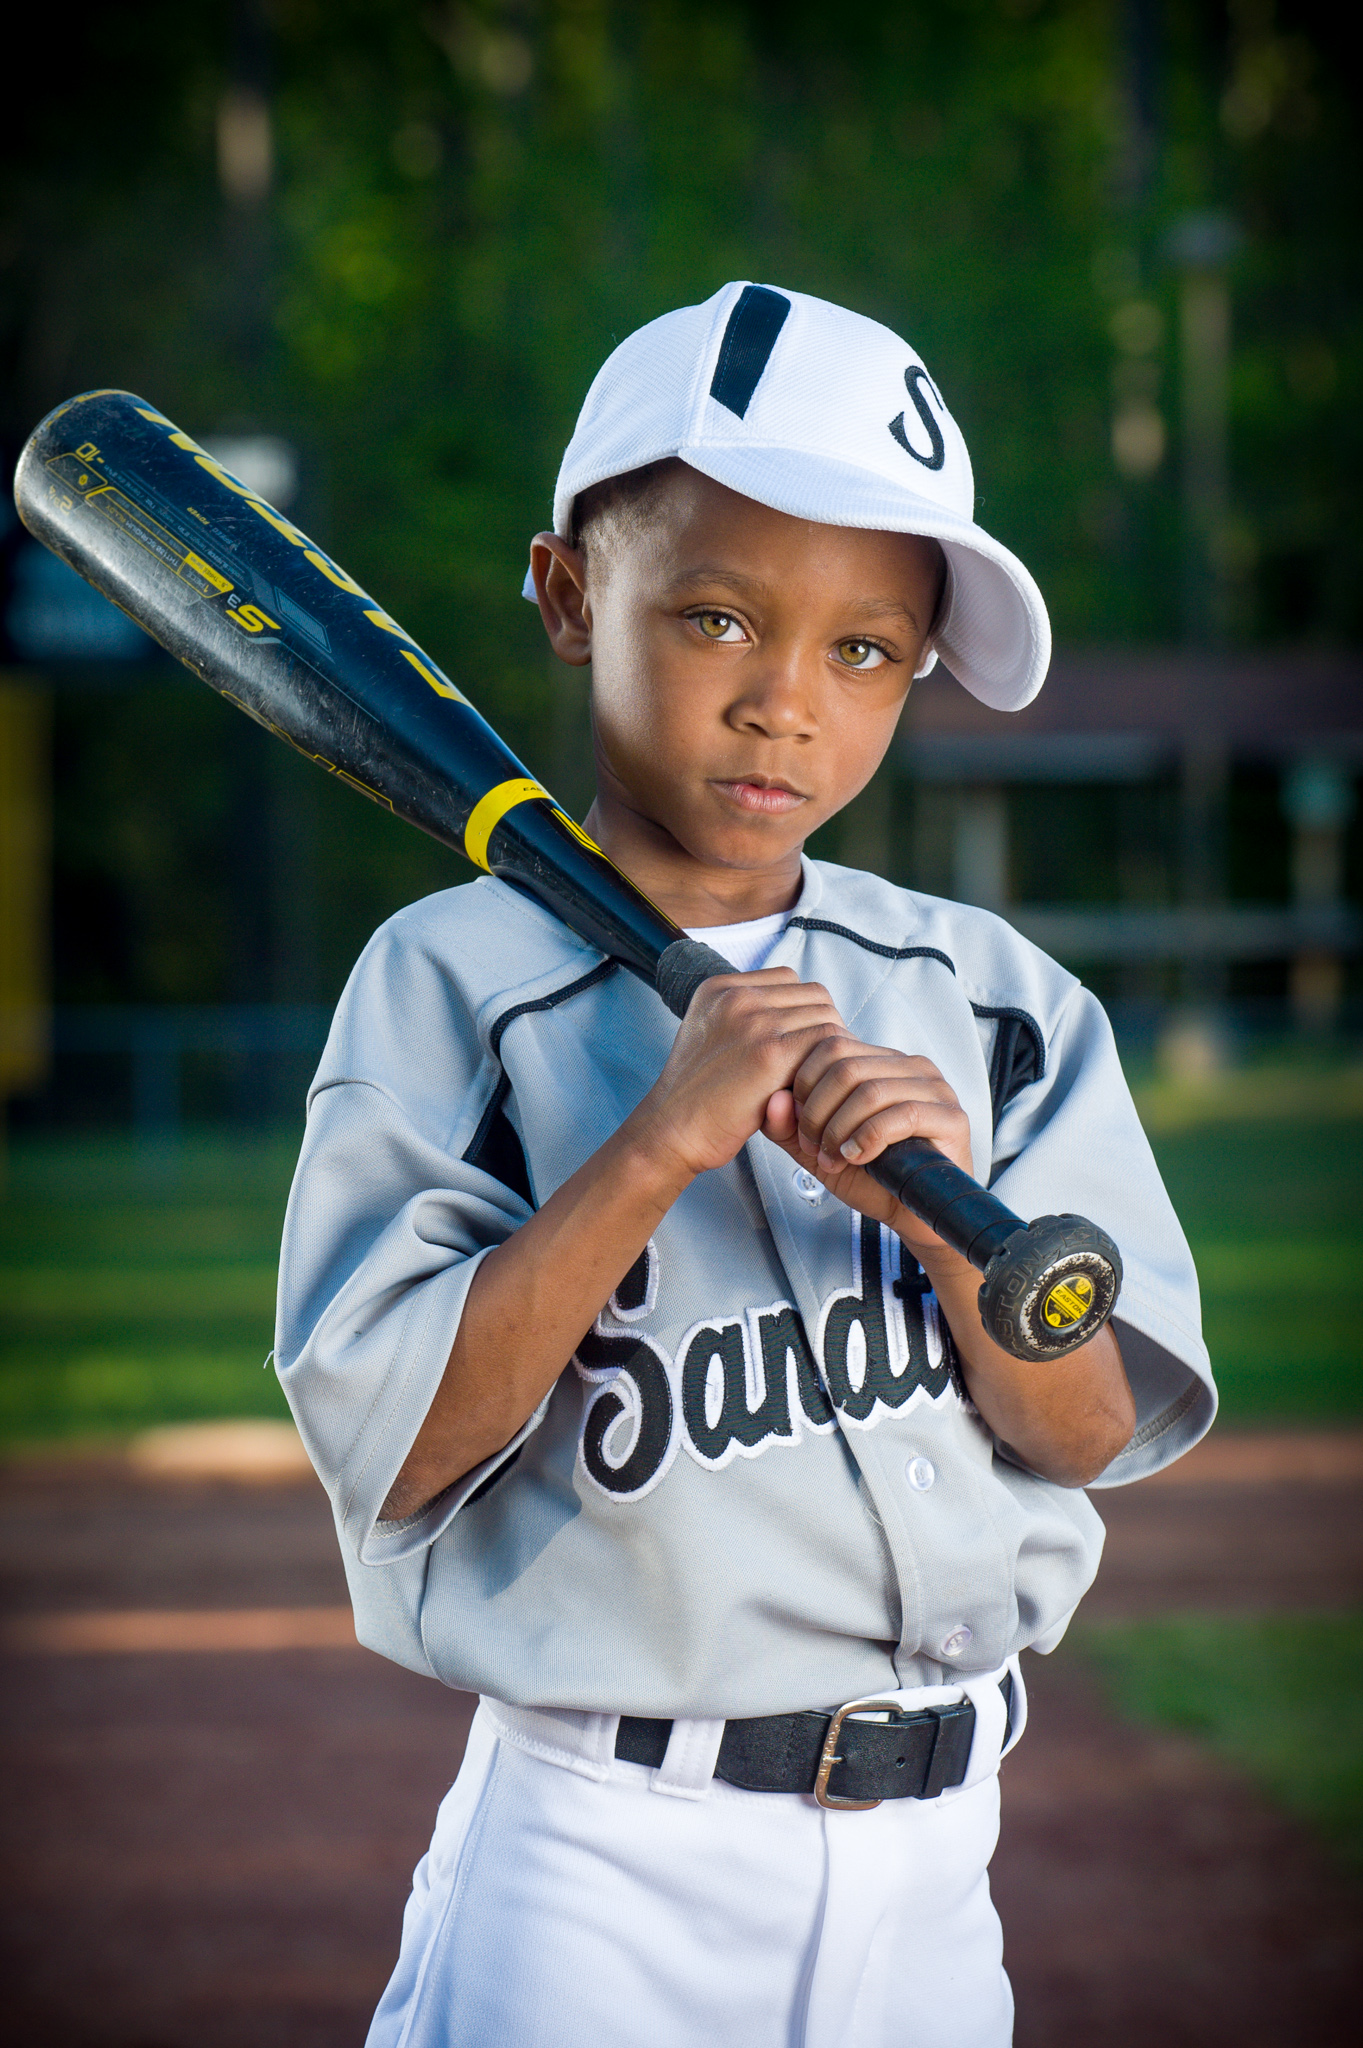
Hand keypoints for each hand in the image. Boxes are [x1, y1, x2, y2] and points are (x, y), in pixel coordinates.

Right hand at [630, 968, 848, 1180]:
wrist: (671, 1130)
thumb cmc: (695, 1094)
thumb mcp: (709, 1034)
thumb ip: (744, 1016)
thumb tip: (796, 1012)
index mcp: (720, 987)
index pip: (789, 978)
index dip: (803, 1010)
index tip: (799, 1040)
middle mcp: (737, 996)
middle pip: (814, 995)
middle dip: (820, 1028)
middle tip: (814, 1063)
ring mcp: (754, 1021)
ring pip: (826, 1018)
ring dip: (826, 1049)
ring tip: (811, 1078)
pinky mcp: (770, 1052)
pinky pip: (826, 1043)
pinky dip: (826, 1067)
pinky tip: (809, 1089)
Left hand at [760, 1033, 974, 1265]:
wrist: (913, 1215)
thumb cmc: (871, 1176)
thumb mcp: (817, 1149)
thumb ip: (789, 1126)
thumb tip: (774, 1099)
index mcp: (879, 1062)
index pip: (830, 1045)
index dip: (804, 1085)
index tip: (799, 1127)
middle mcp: (909, 1066)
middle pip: (844, 1065)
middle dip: (817, 1111)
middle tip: (812, 1146)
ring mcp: (934, 1088)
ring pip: (869, 1090)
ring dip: (840, 1129)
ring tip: (833, 1157)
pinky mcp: (951, 1117)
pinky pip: (902, 1115)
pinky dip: (869, 1138)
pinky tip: (857, 1157)